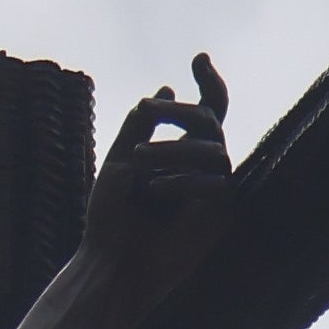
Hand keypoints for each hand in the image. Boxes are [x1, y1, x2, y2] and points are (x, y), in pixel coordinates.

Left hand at [79, 56, 230, 298]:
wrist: (112, 269)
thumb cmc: (110, 222)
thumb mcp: (120, 164)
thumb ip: (139, 126)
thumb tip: (166, 89)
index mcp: (179, 155)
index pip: (206, 112)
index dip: (209, 84)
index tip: (198, 58)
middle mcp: (200, 169)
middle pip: (211, 122)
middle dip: (182, 113)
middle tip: (150, 110)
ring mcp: (213, 191)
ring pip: (213, 149)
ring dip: (174, 149)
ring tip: (137, 159)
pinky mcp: (218, 216)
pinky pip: (215, 183)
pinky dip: (183, 180)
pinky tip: (155, 191)